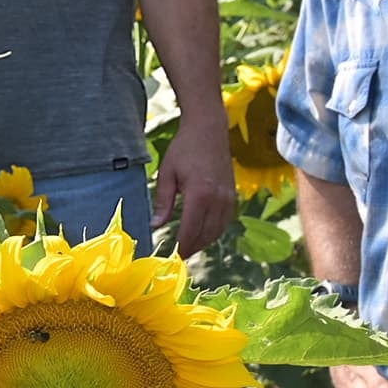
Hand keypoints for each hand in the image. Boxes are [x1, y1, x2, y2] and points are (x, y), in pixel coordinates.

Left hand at [153, 114, 236, 257]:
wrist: (208, 130)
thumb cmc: (184, 149)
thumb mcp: (167, 174)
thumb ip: (163, 202)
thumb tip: (155, 225)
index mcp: (200, 194)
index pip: (191, 229)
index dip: (182, 246)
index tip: (173, 257)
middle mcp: (218, 199)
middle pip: (206, 234)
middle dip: (192, 247)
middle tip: (179, 256)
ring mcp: (228, 198)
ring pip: (218, 230)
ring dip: (204, 241)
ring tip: (188, 247)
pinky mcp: (233, 196)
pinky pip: (225, 221)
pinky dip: (214, 231)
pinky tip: (202, 233)